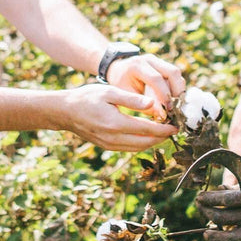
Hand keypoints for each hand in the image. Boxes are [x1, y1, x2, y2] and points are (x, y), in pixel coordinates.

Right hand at [59, 83, 178, 151]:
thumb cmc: (87, 97)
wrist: (65, 111)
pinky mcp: (107, 146)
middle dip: (161, 137)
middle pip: (145, 143)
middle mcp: (113, 138)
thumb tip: (152, 104)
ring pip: (138, 148)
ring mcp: (109, 145)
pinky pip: (129, 148)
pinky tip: (147, 135)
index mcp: (115, 123)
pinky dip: (141, 143)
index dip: (164, 129)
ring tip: (163, 132)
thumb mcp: (110, 92)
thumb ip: (132, 99)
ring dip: (152, 142)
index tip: (176, 126)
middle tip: (173, 129)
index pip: (147, 130)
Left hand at [106, 54, 184, 119]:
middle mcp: (149, 60)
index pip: (156, 78)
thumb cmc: (120, 84)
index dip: (164, 94)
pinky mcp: (162, 64)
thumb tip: (162, 115)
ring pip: (176, 73)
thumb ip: (141, 104)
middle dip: (177, 91)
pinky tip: (173, 99)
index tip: (169, 109)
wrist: (117, 70)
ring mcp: (157, 60)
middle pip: (172, 72)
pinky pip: (175, 75)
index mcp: (137, 66)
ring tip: (176, 104)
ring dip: (179, 89)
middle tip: (176, 107)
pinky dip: (176, 87)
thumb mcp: (125, 94)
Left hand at [196, 173, 240, 240]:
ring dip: (215, 236)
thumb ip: (235, 185)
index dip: (211, 199)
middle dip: (207, 212)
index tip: (199, 196)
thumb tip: (218, 190)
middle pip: (227, 217)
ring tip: (205, 232)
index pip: (231, 199)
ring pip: (233, 238)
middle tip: (199, 205)